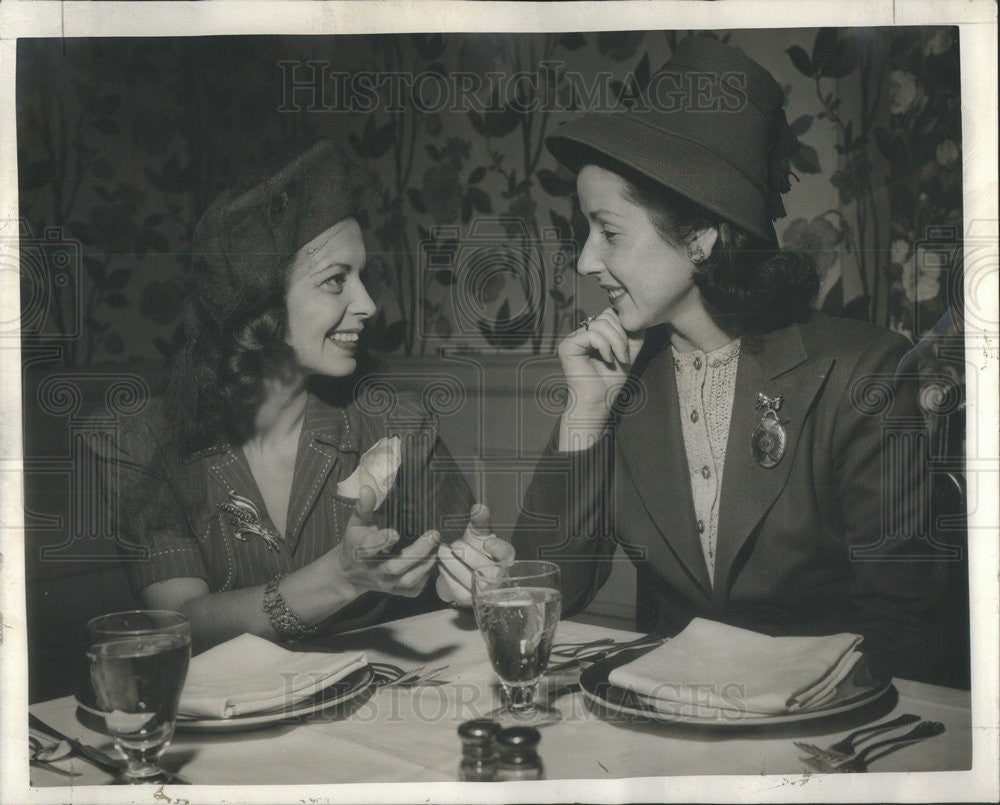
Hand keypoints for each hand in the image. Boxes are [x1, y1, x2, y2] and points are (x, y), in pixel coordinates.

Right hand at [334, 486, 439, 597]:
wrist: (349, 573)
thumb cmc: (355, 542)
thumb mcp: (356, 523)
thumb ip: (364, 507)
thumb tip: (368, 488)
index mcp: (360, 550)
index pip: (369, 548)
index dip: (382, 541)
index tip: (395, 533)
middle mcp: (373, 569)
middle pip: (395, 566)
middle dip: (417, 552)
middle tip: (433, 535)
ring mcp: (384, 583)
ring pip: (406, 580)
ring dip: (425, 565)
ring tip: (437, 548)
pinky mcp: (393, 591)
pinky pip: (412, 590)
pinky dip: (424, 579)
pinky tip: (431, 563)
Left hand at [435, 504, 514, 606]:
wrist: (462, 568)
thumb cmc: (474, 548)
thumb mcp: (477, 532)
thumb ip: (479, 520)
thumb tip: (479, 507)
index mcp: (504, 557)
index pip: (507, 553)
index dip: (498, 548)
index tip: (488, 542)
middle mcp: (498, 576)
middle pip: (485, 567)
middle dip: (467, 554)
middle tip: (454, 544)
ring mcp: (484, 590)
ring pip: (469, 578)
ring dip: (453, 563)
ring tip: (443, 551)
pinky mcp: (468, 599)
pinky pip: (456, 588)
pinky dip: (446, 575)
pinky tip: (442, 565)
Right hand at [557, 307, 643, 447]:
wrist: (598, 402)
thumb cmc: (611, 382)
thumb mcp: (628, 352)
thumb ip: (633, 334)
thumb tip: (639, 316)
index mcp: (591, 334)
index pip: (610, 315)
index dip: (624, 327)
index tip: (629, 349)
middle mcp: (579, 334)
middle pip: (605, 316)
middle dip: (621, 335)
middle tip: (624, 356)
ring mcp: (572, 339)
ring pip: (600, 324)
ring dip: (616, 342)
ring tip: (619, 359)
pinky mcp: (568, 346)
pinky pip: (592, 335)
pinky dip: (605, 347)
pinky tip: (608, 360)